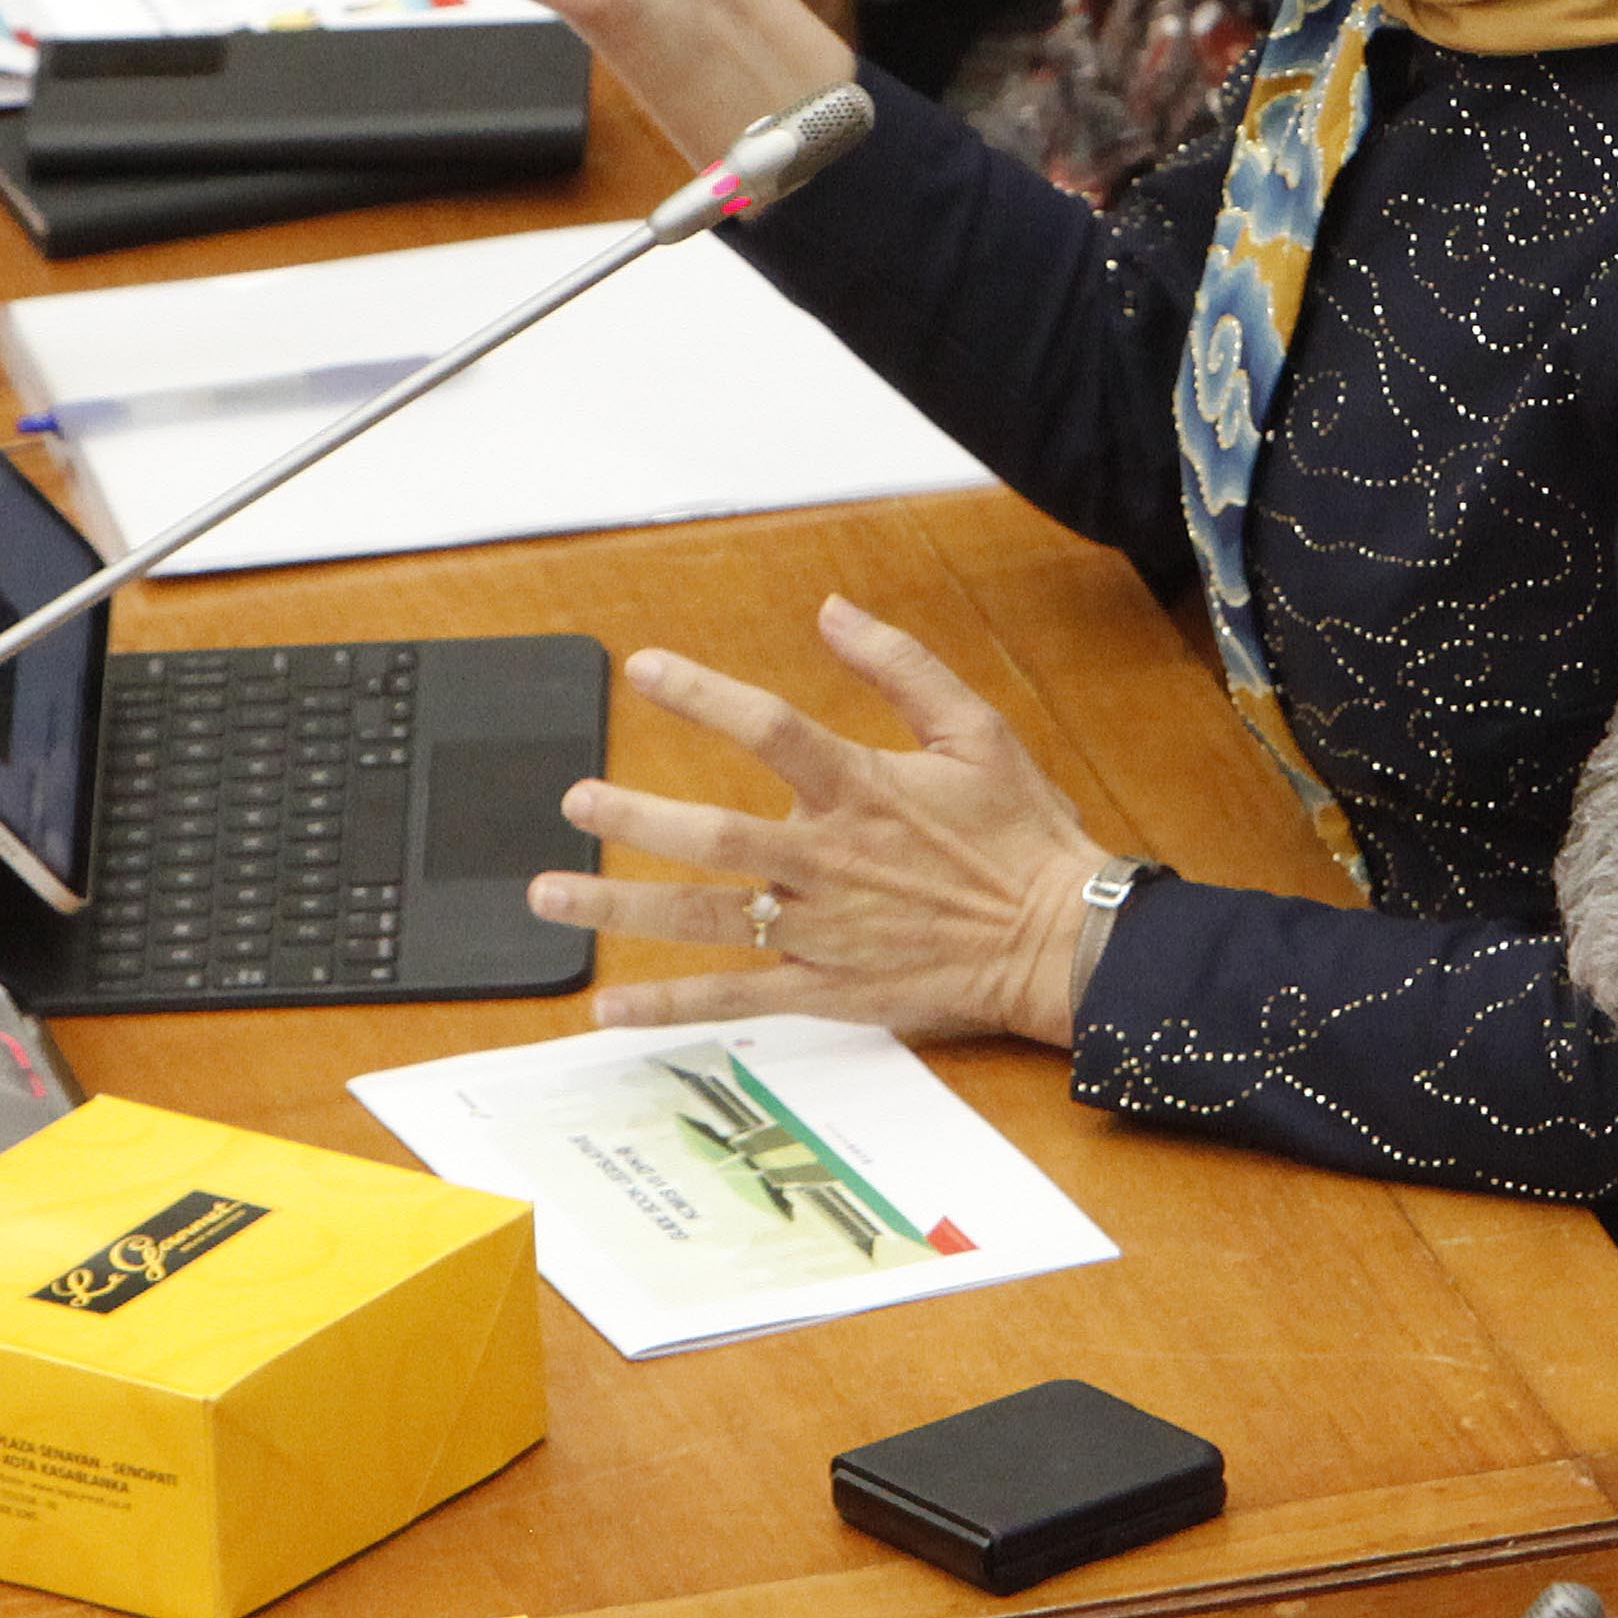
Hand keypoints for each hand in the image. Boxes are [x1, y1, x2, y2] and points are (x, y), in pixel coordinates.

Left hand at [533, 598, 1108, 1046]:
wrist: (1066, 940)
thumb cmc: (1023, 833)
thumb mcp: (975, 729)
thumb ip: (900, 666)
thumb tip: (831, 611)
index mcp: (864, 790)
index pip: (770, 728)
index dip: (703, 694)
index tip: (641, 669)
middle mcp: (831, 862)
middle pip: (717, 838)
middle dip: (637, 817)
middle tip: (575, 798)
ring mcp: (824, 933)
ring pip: (705, 919)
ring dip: (622, 907)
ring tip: (551, 894)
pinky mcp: (829, 992)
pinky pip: (735, 1000)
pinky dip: (669, 1007)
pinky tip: (608, 1007)